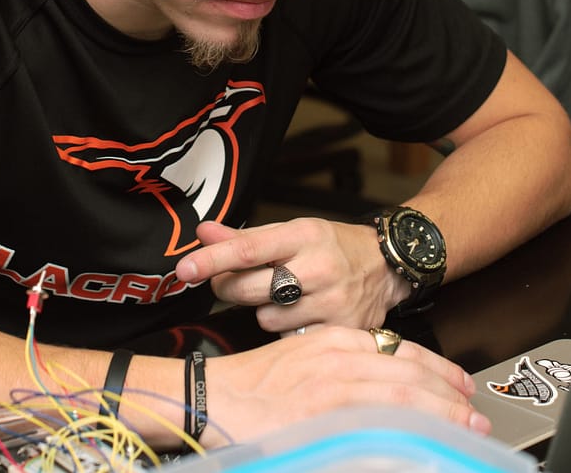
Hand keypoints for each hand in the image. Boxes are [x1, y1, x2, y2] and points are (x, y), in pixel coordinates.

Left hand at [176, 218, 406, 332]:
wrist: (387, 267)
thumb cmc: (331, 247)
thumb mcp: (291, 231)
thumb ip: (245, 237)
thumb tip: (203, 233)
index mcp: (303, 235)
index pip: (248, 249)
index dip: (211, 260)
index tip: (184, 269)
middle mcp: (319, 266)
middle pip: (249, 289)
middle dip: (230, 289)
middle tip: (233, 283)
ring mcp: (333, 301)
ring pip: (267, 319)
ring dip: (264, 311)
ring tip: (285, 297)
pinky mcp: (341, 330)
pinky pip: (290, 338)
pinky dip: (287, 329)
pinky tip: (303, 315)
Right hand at [205, 326, 488, 444]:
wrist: (205, 399)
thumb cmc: (244, 389)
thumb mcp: (297, 366)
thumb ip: (337, 375)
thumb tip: (374, 397)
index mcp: (331, 341)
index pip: (399, 349)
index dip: (437, 368)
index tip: (460, 385)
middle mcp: (337, 356)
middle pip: (410, 370)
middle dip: (449, 394)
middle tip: (475, 414)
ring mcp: (332, 383)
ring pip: (404, 392)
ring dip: (442, 412)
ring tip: (466, 429)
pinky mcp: (324, 411)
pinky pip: (379, 418)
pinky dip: (409, 428)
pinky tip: (428, 441)